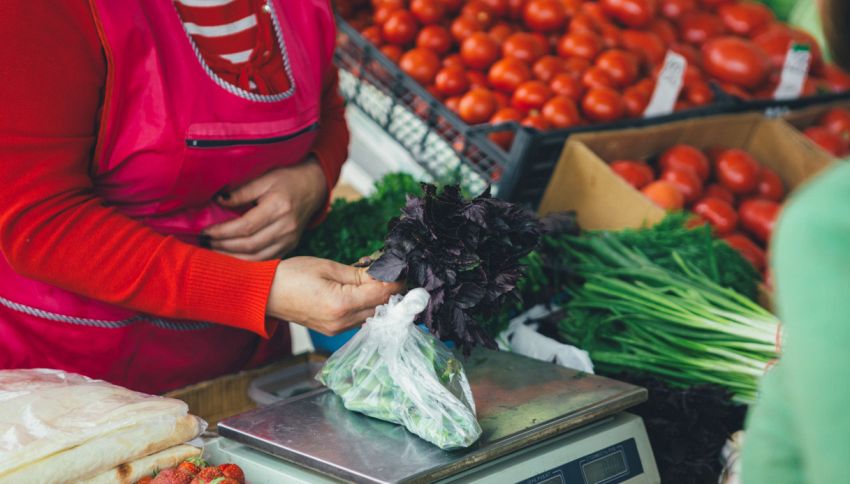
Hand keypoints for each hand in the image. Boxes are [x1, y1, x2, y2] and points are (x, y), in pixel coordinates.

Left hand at [203, 159, 326, 260]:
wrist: (313, 187)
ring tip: (213, 251)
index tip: (205, 231)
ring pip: (257, 257)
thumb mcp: (265, 178)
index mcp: (280, 207)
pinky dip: (246, 261)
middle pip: (250, 244)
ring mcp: (290, 240)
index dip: (223, 232)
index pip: (246, 226)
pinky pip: (266, 260)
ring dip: (232, 257)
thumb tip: (218, 201)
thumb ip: (242, 191)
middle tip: (204, 243)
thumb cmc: (287, 179)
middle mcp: (287, 227)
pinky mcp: (290, 246)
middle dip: (223, 246)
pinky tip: (231, 256)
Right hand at [266, 257, 402, 334]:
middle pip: (380, 308)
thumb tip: (384, 274)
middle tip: (395, 273)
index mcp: (341, 304)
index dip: (396, 282)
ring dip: (379, 300)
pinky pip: (359, 319)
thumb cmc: (291, 276)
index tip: (404, 270)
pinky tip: (365, 292)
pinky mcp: (332, 330)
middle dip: (391, 291)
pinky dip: (366, 306)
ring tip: (380, 280)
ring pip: (371, 316)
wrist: (265, 294)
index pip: (382, 295)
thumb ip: (359, 274)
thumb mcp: (328, 267)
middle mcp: (341, 322)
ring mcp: (337, 330)